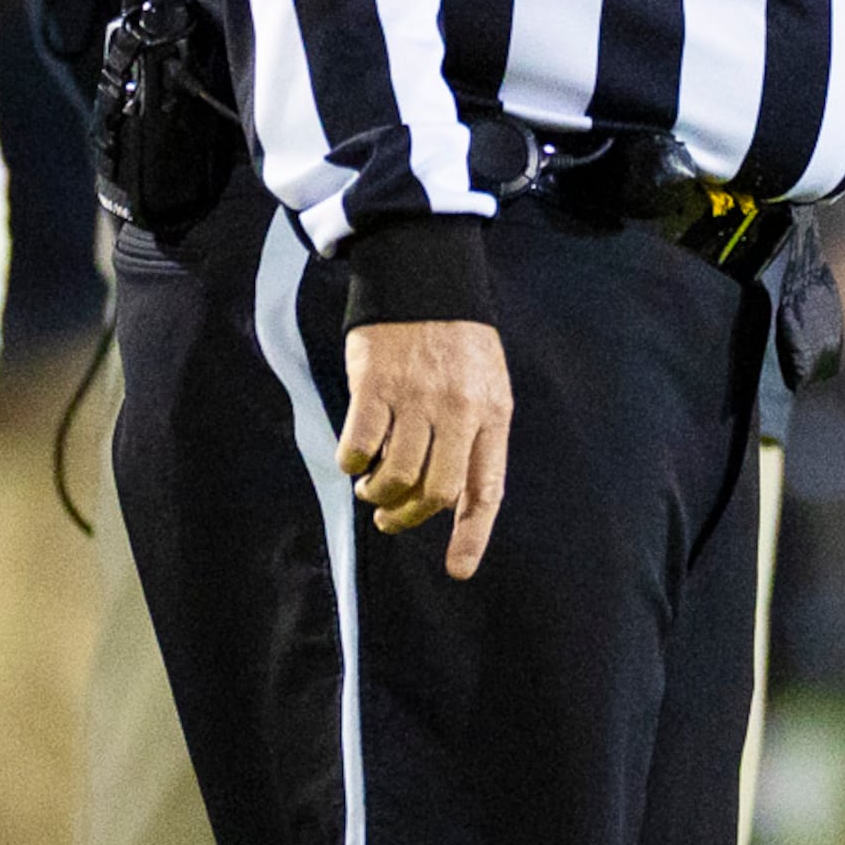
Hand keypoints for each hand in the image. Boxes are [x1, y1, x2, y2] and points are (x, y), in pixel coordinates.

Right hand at [337, 319, 511, 577]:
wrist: (426, 275)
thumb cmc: (457, 339)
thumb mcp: (486, 384)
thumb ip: (475, 436)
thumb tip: (453, 496)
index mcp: (492, 413)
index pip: (486, 488)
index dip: (473, 534)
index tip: (459, 569)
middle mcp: (459, 410)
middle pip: (436, 491)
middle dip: (409, 517)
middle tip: (389, 517)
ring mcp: (417, 398)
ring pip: (396, 475)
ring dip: (378, 492)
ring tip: (371, 486)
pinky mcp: (377, 384)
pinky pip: (359, 446)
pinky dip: (351, 463)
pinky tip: (352, 457)